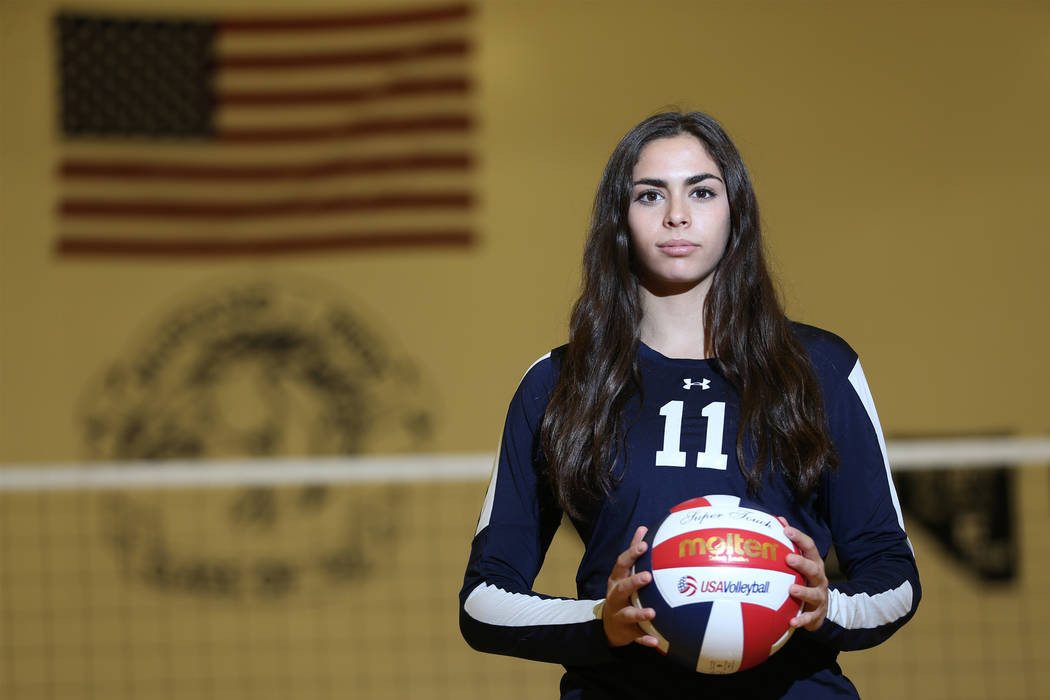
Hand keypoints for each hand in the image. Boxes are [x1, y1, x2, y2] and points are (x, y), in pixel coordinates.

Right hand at [602, 526, 659, 647]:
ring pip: (628, 614)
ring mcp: (620, 615)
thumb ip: (633, 551)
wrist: (609, 624)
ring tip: (652, 612)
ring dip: (639, 613)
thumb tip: (644, 528)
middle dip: (634, 582)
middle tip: (648, 577)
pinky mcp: (626, 632)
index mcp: (617, 580)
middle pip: (622, 588)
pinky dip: (644, 639)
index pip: (622, 564)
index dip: (632, 554)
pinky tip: (655, 640)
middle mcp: (615, 596)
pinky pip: (636, 637)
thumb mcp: (624, 572)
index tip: (644, 545)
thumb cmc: (622, 591)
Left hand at [778, 517, 828, 630]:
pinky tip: (791, 622)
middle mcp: (819, 578)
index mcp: (814, 563)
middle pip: (814, 569)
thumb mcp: (801, 560)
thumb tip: (779, 519)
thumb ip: (791, 542)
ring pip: (814, 594)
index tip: (787, 530)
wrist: (822, 607)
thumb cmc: (804, 578)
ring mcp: (820, 596)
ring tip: (791, 590)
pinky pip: (810, 618)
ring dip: (803, 592)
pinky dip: (801, 620)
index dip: (799, 538)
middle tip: (788, 558)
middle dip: (802, 563)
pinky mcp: (817, 614)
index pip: (810, 548)